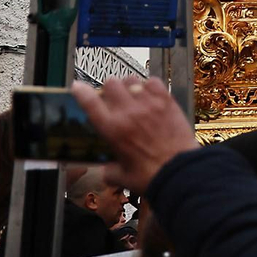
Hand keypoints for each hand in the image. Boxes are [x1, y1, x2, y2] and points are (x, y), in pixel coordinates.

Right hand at [71, 78, 196, 194]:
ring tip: (132, 96)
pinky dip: (149, 85)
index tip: (77, 87)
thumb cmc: (150, 176)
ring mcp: (148, 104)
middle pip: (111, 84)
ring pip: (131, 80)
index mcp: (112, 129)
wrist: (180, 170)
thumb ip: (109, 170)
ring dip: (127, 86)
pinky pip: (154, 82)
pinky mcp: (167, 101)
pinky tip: (150, 95)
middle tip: (112, 99)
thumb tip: (106, 170)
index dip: (81, 91)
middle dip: (108, 90)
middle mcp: (128, 112)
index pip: (90, 102)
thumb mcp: (121, 177)